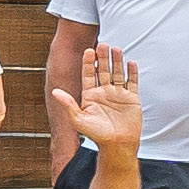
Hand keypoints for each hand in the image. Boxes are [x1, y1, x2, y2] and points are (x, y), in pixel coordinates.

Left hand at [63, 44, 141, 158]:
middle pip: (104, 71)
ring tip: (116, 49)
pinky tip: (131, 62)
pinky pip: (132, 82)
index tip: (88, 50)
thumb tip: (55, 91)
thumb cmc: (97, 134)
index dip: (89, 63)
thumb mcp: (79, 119)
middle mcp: (103, 92)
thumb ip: (68, 104)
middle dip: (103, 58)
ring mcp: (118, 94)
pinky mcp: (132, 98)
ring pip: (118, 73)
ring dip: (117, 62)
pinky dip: (132, 73)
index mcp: (90, 95)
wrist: (117, 144)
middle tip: (103, 44)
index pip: (89, 75)